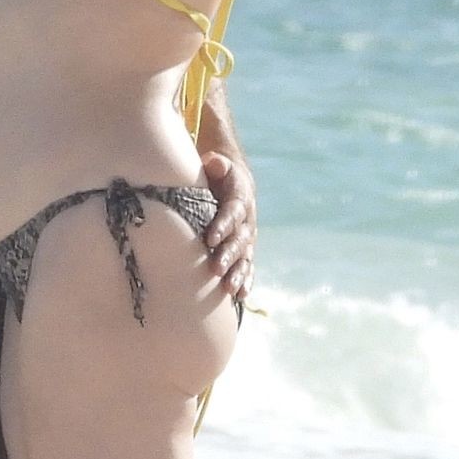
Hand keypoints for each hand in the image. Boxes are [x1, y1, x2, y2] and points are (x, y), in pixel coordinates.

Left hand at [199, 151, 255, 300]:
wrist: (236, 184)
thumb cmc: (218, 175)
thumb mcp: (218, 165)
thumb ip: (217, 164)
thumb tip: (213, 162)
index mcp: (240, 199)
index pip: (231, 212)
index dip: (222, 225)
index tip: (210, 238)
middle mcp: (247, 221)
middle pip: (239, 240)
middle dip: (228, 255)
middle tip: (215, 268)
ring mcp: (248, 238)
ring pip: (245, 257)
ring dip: (238, 273)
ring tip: (229, 289)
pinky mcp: (246, 250)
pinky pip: (248, 267)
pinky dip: (246, 281)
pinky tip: (241, 296)